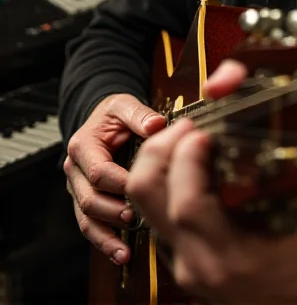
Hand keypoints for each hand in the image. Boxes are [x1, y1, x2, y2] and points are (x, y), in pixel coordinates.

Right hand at [64, 93, 165, 263]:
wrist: (103, 120)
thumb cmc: (114, 114)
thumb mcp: (125, 105)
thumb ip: (139, 114)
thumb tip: (157, 125)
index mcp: (82, 146)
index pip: (98, 172)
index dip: (119, 183)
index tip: (140, 190)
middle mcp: (75, 171)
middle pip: (89, 199)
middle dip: (112, 212)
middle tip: (135, 217)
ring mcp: (78, 189)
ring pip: (86, 219)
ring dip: (106, 237)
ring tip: (125, 251)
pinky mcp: (87, 202)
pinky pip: (91, 227)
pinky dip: (104, 242)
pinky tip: (120, 255)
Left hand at [126, 60, 296, 302]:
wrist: (283, 302)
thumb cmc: (295, 258)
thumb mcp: (296, 218)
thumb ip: (270, 182)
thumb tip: (253, 133)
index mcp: (231, 254)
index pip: (187, 204)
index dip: (187, 159)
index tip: (202, 132)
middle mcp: (197, 260)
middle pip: (147, 197)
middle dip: (159, 149)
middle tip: (186, 126)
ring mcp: (180, 262)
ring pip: (142, 201)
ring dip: (156, 159)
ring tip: (183, 137)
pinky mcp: (173, 258)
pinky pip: (154, 211)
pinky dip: (164, 178)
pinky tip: (184, 161)